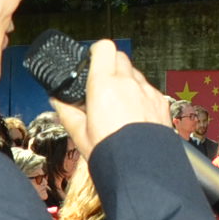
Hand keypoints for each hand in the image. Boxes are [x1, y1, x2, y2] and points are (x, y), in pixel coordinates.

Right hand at [45, 41, 167, 155]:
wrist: (143, 172)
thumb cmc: (111, 153)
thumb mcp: (80, 134)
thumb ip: (67, 111)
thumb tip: (57, 99)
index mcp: (105, 85)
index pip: (104, 48)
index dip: (96, 52)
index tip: (90, 62)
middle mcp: (129, 83)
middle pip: (120, 57)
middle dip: (110, 66)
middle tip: (101, 84)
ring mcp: (148, 91)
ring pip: (135, 73)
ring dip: (125, 81)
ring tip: (117, 103)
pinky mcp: (161, 102)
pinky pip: (148, 89)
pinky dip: (139, 95)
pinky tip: (133, 114)